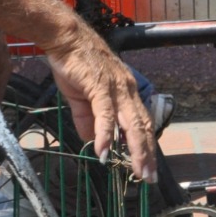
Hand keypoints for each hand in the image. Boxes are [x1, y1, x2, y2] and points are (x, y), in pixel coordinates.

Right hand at [43, 24, 156, 182]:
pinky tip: (104, 152)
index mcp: (127, 94)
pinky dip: (106, 135)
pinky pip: (105, 114)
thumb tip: (95, 144)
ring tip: (135, 170)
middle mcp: (128, 92)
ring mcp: (116, 89)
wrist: (66, 39)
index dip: (147, 147)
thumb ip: (90, 122)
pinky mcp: (99, 86)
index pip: (143, 125)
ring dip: (134, 149)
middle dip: (147, 154)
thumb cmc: (78, 66)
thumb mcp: (84, 99)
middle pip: (143, 128)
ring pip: (131, 123)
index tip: (148, 167)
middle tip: (149, 177)